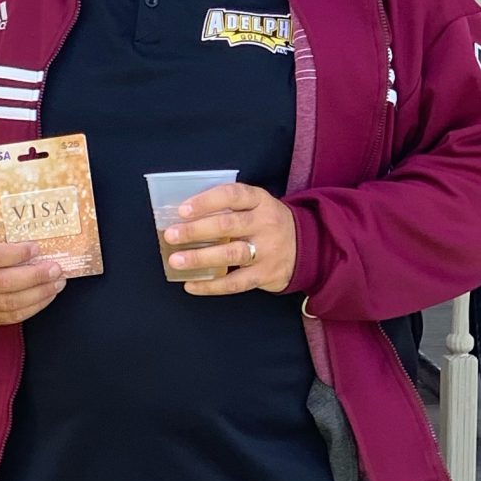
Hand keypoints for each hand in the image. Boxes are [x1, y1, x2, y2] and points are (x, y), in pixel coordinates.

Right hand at [0, 223, 75, 327]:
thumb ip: (7, 231)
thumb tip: (40, 232)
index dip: (16, 254)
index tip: (36, 248)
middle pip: (2, 282)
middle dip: (34, 277)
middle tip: (55, 269)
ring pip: (9, 303)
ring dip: (38, 294)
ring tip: (57, 283)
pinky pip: (11, 317)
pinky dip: (33, 307)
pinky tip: (46, 296)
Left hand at [163, 183, 297, 295]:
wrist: (310, 247)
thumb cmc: (267, 223)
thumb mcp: (256, 206)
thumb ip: (228, 208)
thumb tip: (183, 217)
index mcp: (260, 201)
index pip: (232, 195)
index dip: (206, 201)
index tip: (182, 210)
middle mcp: (265, 224)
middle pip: (228, 226)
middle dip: (196, 231)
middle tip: (171, 235)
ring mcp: (267, 251)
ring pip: (231, 254)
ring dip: (200, 258)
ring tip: (176, 261)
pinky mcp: (267, 274)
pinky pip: (236, 282)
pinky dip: (212, 286)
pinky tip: (191, 285)